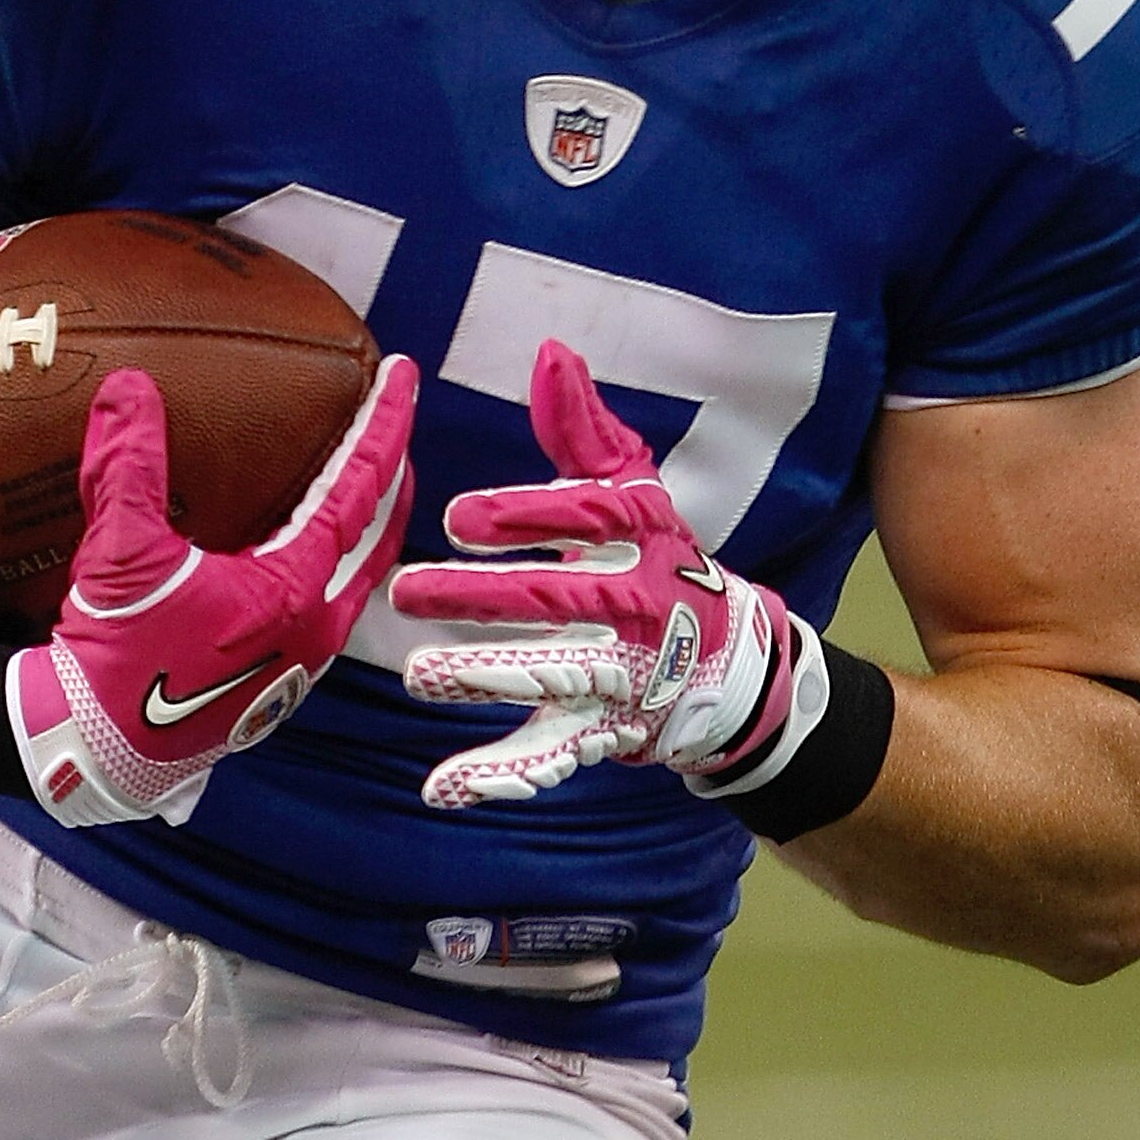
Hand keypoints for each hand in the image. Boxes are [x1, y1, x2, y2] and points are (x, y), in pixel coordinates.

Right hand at [8, 356, 416, 826]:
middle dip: (392, 480)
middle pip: (377, 539)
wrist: (95, 753)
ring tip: (360, 493)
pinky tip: (303, 562)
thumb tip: (130, 386)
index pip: (358, 491)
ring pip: (354, 582)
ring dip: (365, 531)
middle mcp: (312, 630)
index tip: (404, 376)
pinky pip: (325, 613)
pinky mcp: (274, 689)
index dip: (383, 427)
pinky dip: (330, 572)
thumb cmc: (114, 660)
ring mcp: (298, 665)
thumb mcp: (120, 554)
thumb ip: (129, 464)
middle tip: (394, 431)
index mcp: (291, 591)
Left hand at [391, 339, 822, 812]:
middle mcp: (636, 607)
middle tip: (407, 590)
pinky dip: (500, 775)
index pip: (585, 518)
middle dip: (483, 598)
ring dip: (489, 680)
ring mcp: (620, 675)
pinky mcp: (601, 732)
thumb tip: (551, 352)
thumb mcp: (635, 490)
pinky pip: (550, 756)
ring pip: (554, 677)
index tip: (457, 518)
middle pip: (559, 599)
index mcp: (641, 538)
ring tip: (423, 677)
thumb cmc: (661, 560)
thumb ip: (584, 428)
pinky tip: (443, 787)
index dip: (524, 515)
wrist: (731, 662)